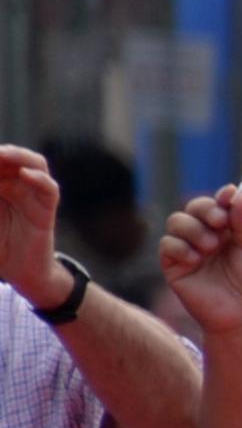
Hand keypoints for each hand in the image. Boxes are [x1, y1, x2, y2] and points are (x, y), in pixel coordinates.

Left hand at [0, 145, 64, 304]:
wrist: (20, 274)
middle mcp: (17, 186)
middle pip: (11, 158)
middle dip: (0, 153)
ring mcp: (34, 196)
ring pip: (35, 164)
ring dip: (19, 156)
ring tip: (3, 153)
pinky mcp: (47, 210)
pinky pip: (49, 190)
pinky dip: (40, 179)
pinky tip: (25, 175)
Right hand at [158, 183, 241, 351]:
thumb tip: (236, 193)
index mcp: (229, 230)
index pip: (220, 204)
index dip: (223, 197)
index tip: (230, 195)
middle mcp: (207, 236)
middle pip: (195, 207)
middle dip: (207, 209)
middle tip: (221, 222)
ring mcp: (189, 249)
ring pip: (177, 221)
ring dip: (194, 228)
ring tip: (211, 246)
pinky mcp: (173, 266)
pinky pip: (166, 244)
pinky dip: (180, 246)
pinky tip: (196, 259)